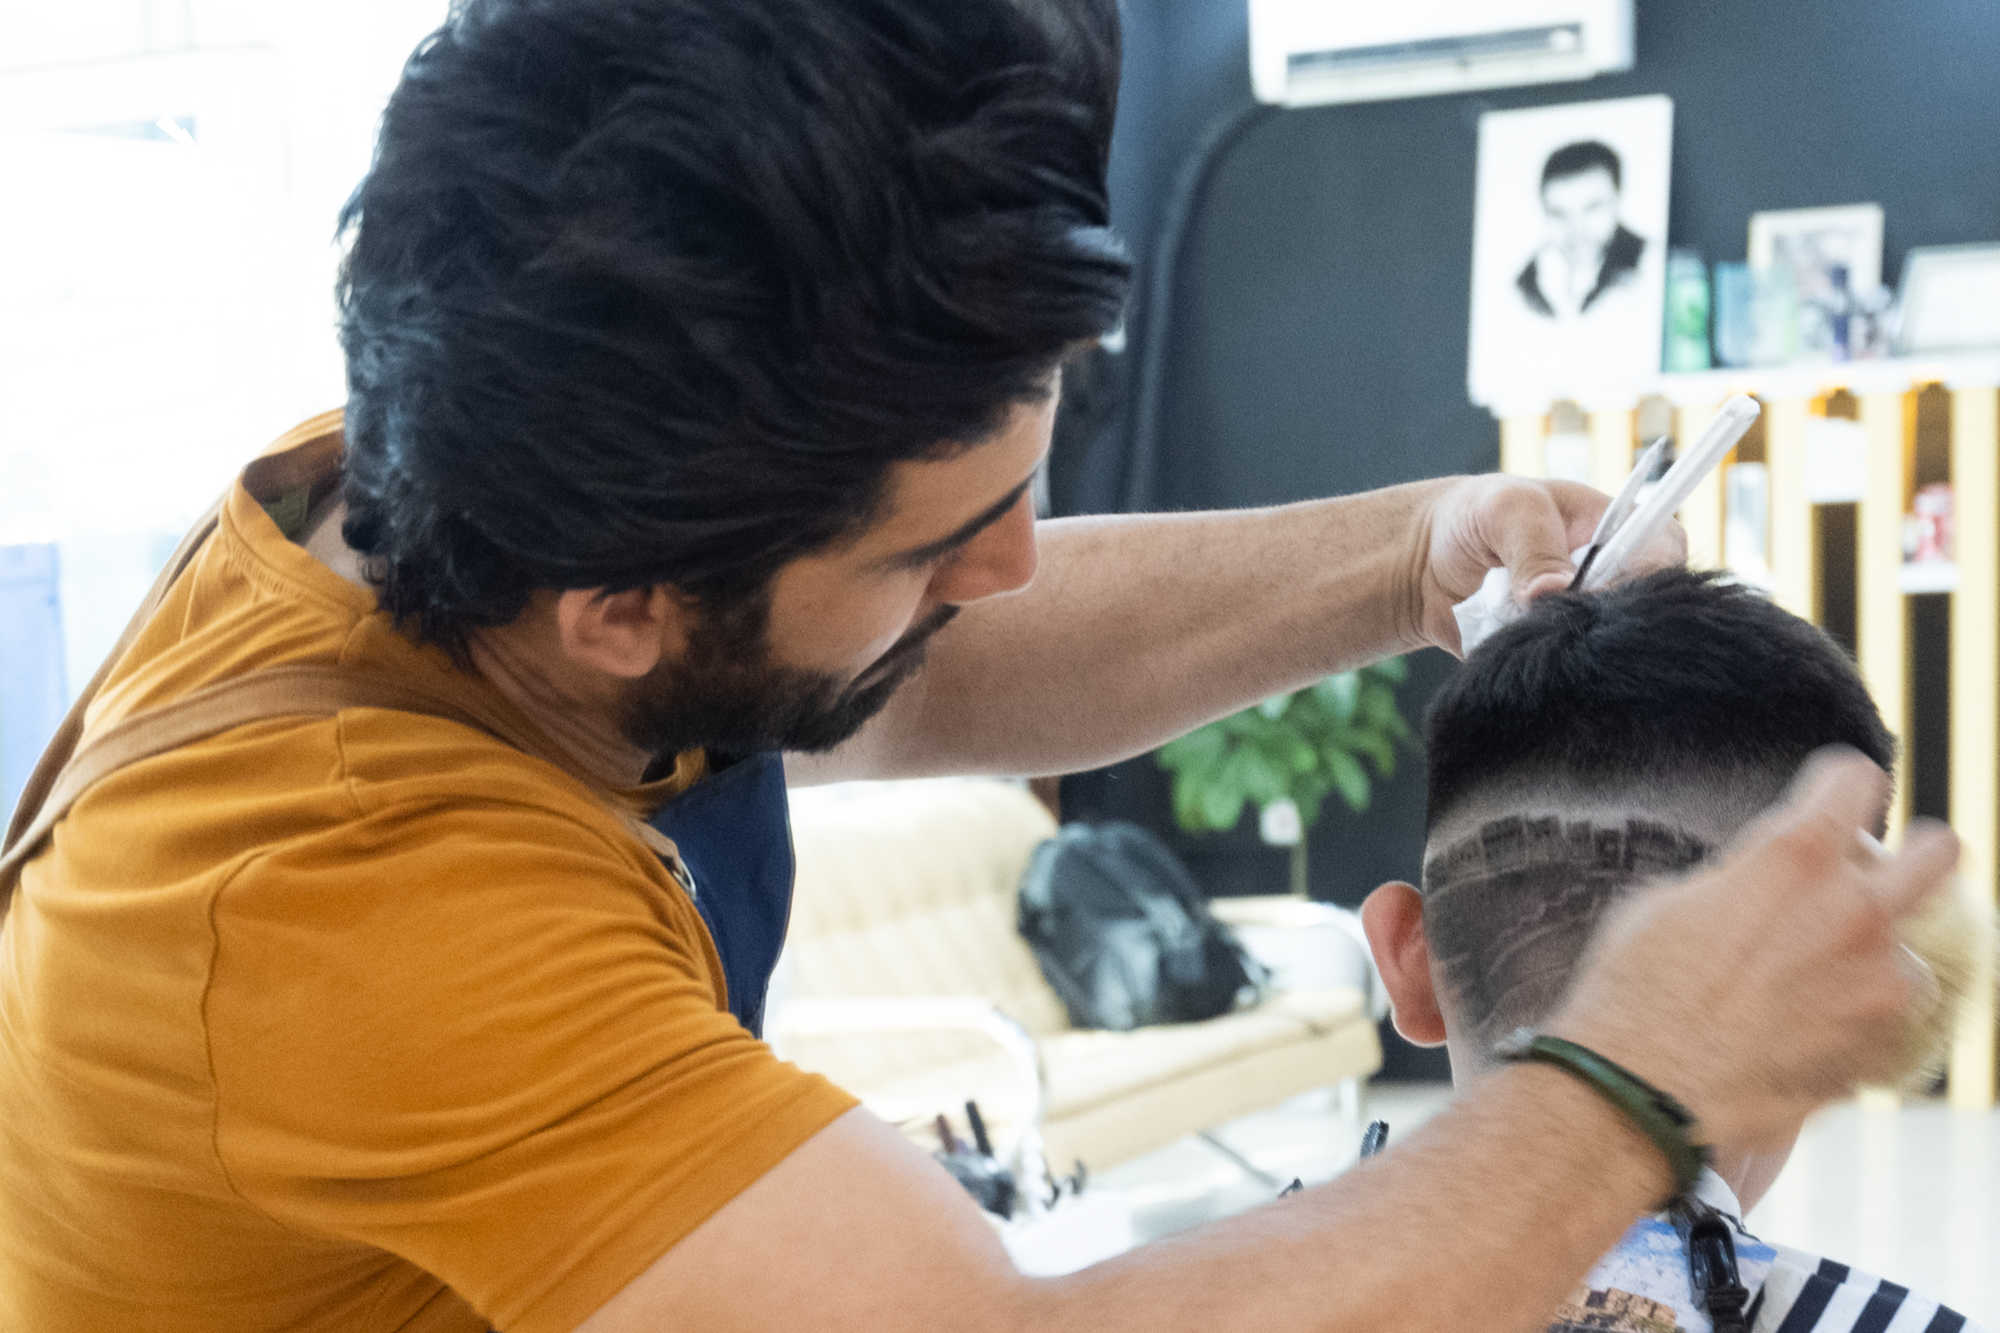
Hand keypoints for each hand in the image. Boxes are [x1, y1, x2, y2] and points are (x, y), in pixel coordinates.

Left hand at [1412, 476, 1687, 654]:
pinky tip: (1512, 658)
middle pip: (1637, 616)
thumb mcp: (1506, 510)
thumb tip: (1552, 592)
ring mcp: (1583, 625)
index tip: (1593, 595)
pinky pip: (1560, 678)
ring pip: (1598, 653)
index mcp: (1622, 532)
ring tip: (1515, 628)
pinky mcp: (1555, 659)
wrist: (1422, 560)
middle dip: (1595, 623)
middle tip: (1545, 617)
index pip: (1662, 558)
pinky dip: (1536, 673)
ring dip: (1559, 649)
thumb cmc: (1478, 515)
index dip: (1640, 580)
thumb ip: (1534, 546)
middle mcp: (1613, 583)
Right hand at [1547, 749, 1959, 1149]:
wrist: (1642, 1090)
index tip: (1827, 800)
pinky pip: (1889, 1023)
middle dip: (1920, 854)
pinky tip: (1800, 1038)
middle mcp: (1853, 908)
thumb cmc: (1636, 990)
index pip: (1854, 779)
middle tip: (1889, 872)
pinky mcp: (1882, 1047)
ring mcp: (1878, 982)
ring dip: (1872, 966)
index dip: (1836, 786)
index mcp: (1793, 855)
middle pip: (1940, 852)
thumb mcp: (1671, 902)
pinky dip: (1857, 1026)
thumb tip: (1759, 884)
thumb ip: (1740, 880)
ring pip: (1909, 956)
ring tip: (1809, 994)